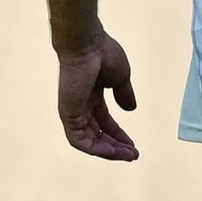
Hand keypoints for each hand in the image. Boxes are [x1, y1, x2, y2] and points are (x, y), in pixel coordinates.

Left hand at [55, 31, 139, 161]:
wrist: (87, 45)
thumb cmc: (103, 54)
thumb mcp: (120, 78)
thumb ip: (123, 94)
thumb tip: (131, 109)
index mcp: (91, 96)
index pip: (104, 121)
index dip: (119, 134)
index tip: (133, 145)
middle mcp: (81, 106)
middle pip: (97, 134)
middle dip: (115, 146)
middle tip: (133, 155)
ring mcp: (73, 112)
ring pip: (89, 141)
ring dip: (108, 150)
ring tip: (127, 156)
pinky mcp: (68, 115)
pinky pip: (79, 140)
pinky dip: (95, 148)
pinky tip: (112, 151)